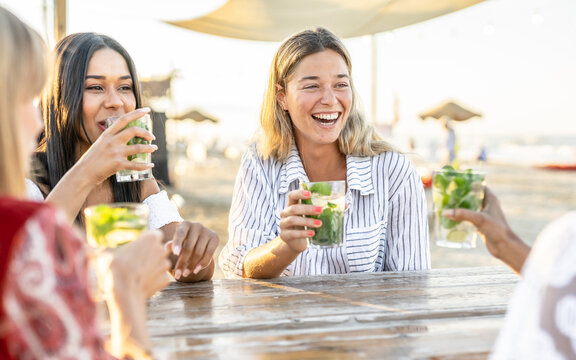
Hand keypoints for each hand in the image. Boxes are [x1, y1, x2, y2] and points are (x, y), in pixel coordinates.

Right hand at [77, 108, 156, 184]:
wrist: (84, 172)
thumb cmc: (94, 158)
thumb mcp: (101, 143)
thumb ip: (112, 138)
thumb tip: (126, 135)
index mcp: (107, 134)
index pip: (124, 119)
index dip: (137, 113)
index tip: (147, 110)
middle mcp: (112, 141)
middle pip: (133, 130)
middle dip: (146, 132)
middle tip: (152, 137)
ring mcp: (115, 153)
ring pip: (138, 147)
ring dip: (149, 148)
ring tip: (154, 148)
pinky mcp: (118, 164)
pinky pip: (136, 164)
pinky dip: (145, 165)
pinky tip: (150, 164)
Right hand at [103, 230, 169, 358]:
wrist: (123, 292)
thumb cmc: (114, 267)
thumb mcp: (103, 254)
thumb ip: (97, 249)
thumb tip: (84, 248)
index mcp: (151, 238)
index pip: (154, 234)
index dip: (147, 240)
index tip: (138, 246)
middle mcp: (161, 249)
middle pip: (159, 248)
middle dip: (151, 253)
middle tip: (137, 260)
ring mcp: (165, 265)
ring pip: (161, 263)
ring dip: (153, 267)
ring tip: (138, 273)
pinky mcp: (166, 280)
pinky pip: (161, 278)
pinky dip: (155, 280)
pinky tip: (142, 283)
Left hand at [167, 221, 218, 280]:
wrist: (198, 239)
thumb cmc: (183, 241)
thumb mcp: (176, 242)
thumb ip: (171, 245)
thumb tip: (166, 248)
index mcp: (185, 224)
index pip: (180, 234)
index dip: (177, 243)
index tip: (175, 254)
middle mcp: (197, 225)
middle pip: (189, 246)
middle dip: (182, 262)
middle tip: (177, 274)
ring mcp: (207, 231)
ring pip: (198, 252)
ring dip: (191, 265)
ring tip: (185, 274)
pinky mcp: (215, 238)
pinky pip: (209, 254)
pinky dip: (202, 264)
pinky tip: (196, 271)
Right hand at [278, 189, 322, 252]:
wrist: (295, 242)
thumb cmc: (304, 226)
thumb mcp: (308, 216)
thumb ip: (317, 210)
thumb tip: (340, 205)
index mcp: (290, 205)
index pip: (291, 195)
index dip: (299, 193)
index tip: (310, 194)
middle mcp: (285, 213)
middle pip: (294, 208)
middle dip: (307, 209)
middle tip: (320, 210)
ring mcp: (283, 224)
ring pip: (293, 220)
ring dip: (307, 221)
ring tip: (320, 223)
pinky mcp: (284, 235)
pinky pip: (293, 233)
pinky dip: (304, 233)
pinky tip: (312, 233)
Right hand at [442, 187, 529, 271]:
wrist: (505, 247)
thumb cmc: (497, 230)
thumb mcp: (479, 219)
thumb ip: (462, 214)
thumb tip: (445, 212)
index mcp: (490, 199)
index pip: (478, 186)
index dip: (467, 183)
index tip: (455, 183)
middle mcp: (487, 205)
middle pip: (471, 197)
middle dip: (460, 196)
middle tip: (447, 195)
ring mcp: (484, 215)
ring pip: (469, 208)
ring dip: (459, 207)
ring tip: (447, 205)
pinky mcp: (480, 225)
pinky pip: (468, 218)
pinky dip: (461, 218)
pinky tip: (451, 219)